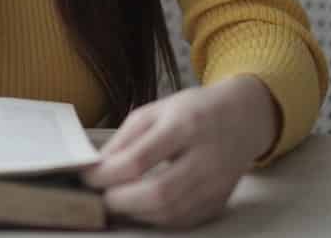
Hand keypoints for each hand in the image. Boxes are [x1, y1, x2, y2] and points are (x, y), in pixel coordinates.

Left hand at [83, 75, 279, 228]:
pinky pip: (182, 221)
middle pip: (158, 193)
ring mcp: (216, 184)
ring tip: (115, 202)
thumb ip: (125, 139)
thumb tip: (97, 169)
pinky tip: (140, 208)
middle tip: (98, 198)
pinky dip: (155, 219)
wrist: (243, 118)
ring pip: (170, 213)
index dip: (107, 174)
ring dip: (135, 213)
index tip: (87, 177)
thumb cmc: (193, 110)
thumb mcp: (155, 110)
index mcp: (185, 125)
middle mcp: (205, 158)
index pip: (140, 159)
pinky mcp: (219, 202)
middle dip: (120, 201)